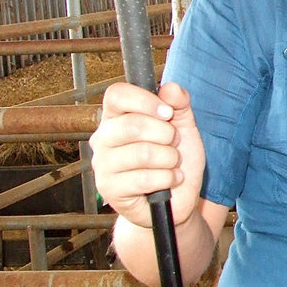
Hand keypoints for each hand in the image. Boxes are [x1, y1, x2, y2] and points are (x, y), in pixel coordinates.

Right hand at [89, 81, 204, 227]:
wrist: (177, 198)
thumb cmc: (176, 160)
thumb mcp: (184, 127)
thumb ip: (179, 104)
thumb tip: (170, 88)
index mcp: (116, 117)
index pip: (116, 95)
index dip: (145, 100)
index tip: (168, 113)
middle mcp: (103, 138)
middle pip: (133, 125)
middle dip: (166, 135)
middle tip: (174, 144)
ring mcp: (103, 165)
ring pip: (142, 153)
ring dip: (170, 159)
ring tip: (173, 163)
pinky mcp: (110, 189)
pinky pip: (144, 179)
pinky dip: (168, 179)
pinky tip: (171, 180)